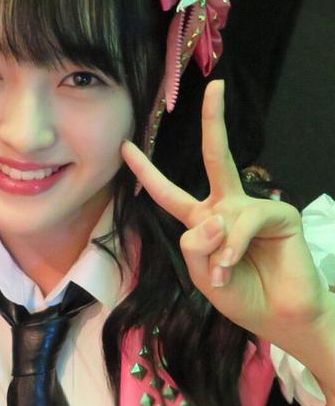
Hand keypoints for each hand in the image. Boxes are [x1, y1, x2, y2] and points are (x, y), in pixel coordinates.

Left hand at [121, 80, 329, 355]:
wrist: (280, 318)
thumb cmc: (241, 296)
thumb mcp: (201, 275)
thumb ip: (194, 246)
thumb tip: (211, 217)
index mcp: (201, 221)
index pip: (168, 192)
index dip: (147, 170)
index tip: (125, 146)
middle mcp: (226, 207)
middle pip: (214, 156)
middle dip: (214, 120)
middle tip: (215, 86)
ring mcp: (253, 208)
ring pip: (220, 211)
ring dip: (217, 248)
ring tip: (221, 274)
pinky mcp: (279, 214)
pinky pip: (245, 221)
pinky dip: (234, 245)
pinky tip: (232, 265)